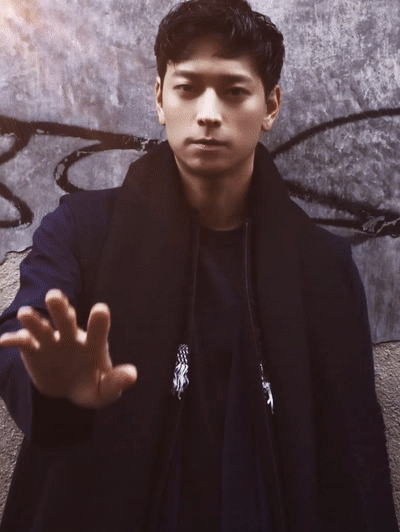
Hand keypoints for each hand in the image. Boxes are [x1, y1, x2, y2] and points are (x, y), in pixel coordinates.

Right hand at [0, 289, 136, 407]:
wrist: (68, 389)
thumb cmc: (92, 385)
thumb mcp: (105, 389)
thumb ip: (117, 382)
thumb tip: (132, 375)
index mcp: (93, 343)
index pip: (98, 329)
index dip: (99, 321)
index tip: (100, 309)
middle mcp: (71, 337)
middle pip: (66, 319)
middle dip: (60, 308)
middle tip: (54, 296)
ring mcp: (51, 342)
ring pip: (41, 327)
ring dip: (34, 320)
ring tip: (25, 314)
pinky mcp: (33, 351)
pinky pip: (22, 343)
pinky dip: (13, 340)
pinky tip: (4, 341)